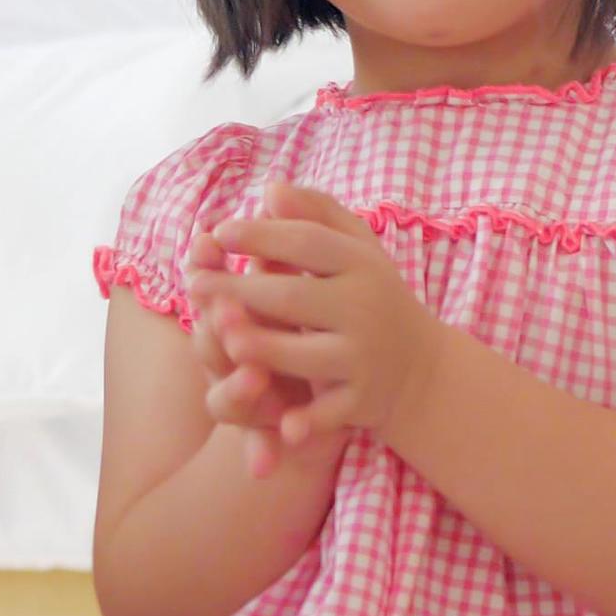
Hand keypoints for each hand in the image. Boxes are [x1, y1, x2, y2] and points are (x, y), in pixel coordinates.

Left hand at [194, 185, 446, 446]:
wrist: (421, 367)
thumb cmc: (371, 295)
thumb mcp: (354, 249)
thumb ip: (316, 214)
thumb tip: (270, 188)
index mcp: (362, 264)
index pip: (306, 242)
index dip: (260, 235)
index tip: (220, 230)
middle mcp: (366, 308)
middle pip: (292, 298)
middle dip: (239, 292)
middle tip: (194, 286)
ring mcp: (363, 357)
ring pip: (304, 354)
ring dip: (264, 348)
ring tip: (221, 337)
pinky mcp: (362, 400)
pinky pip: (330, 412)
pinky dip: (309, 422)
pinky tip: (281, 427)